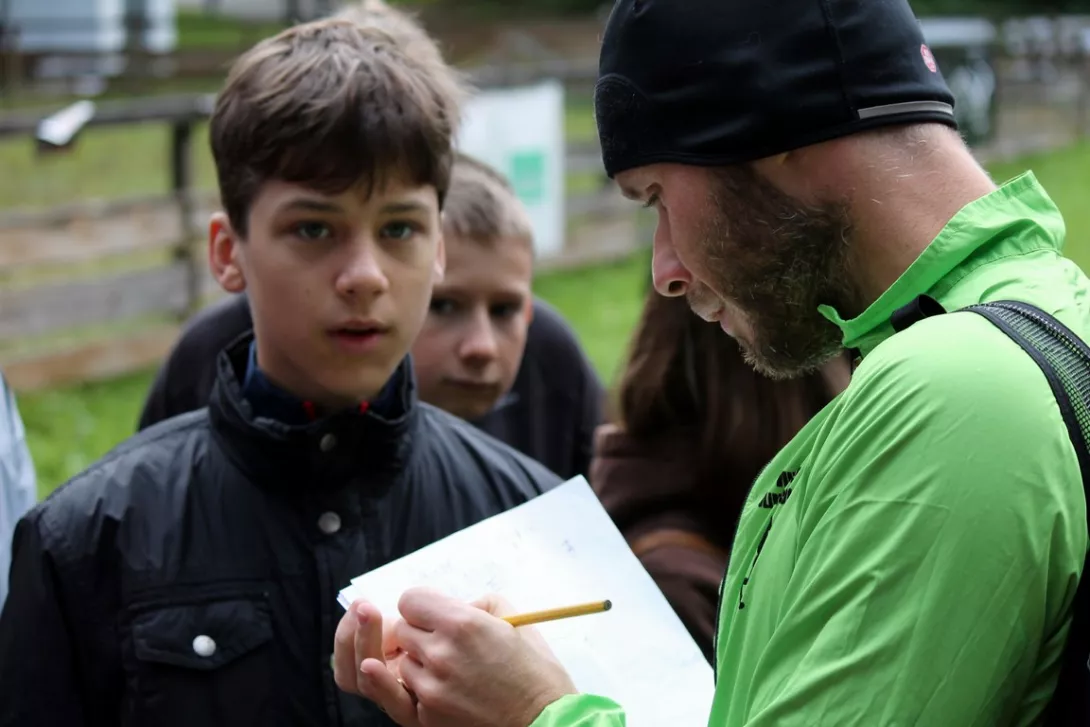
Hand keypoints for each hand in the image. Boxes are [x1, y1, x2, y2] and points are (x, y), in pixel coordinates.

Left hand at [344, 588, 577, 726]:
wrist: (543, 720)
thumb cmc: (533, 670)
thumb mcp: (511, 618)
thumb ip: (474, 604)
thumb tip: (451, 606)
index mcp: (462, 623)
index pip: (409, 600)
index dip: (422, 606)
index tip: (432, 614)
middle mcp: (441, 653)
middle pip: (402, 629)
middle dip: (420, 633)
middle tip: (445, 643)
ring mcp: (431, 687)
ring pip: (403, 662)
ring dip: (420, 663)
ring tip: (453, 670)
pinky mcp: (427, 716)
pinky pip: (408, 692)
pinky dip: (421, 689)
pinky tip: (442, 687)